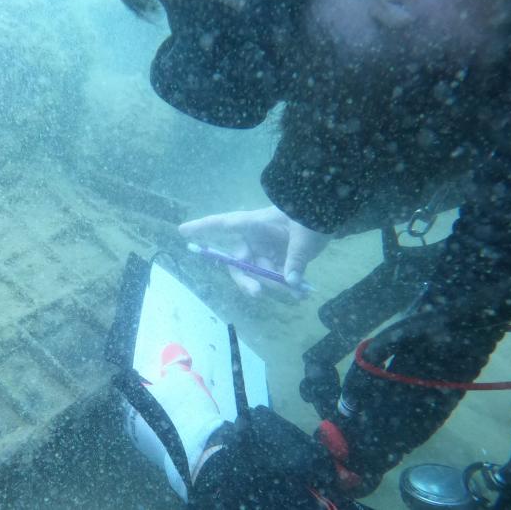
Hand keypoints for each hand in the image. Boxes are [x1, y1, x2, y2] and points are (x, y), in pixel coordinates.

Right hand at [178, 206, 330, 297]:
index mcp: (255, 223)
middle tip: (256, 292)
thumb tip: (290, 282)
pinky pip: (273, 278)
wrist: (327, 217)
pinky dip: (286, 286)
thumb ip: (296, 259)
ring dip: (274, 285)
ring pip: (257, 274)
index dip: (202, 227)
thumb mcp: (305, 236)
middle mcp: (254, 238)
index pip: (224, 224)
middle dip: (246, 279)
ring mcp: (264, 250)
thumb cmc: (311, 217)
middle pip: (238, 262)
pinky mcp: (276, 260)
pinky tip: (301, 292)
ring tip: (298, 292)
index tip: (182, 231)